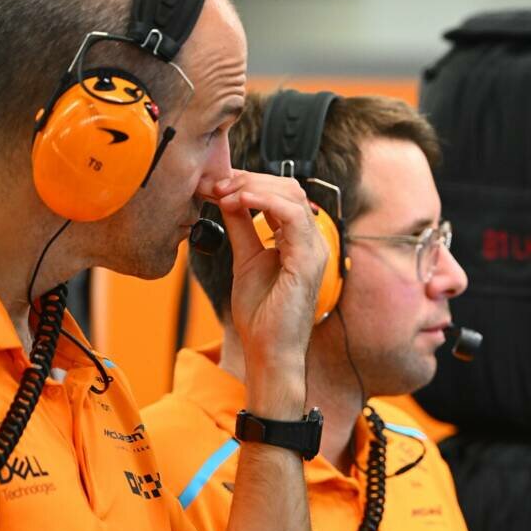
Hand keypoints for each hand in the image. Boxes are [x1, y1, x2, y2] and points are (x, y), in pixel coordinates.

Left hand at [203, 172, 326, 415]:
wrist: (268, 351)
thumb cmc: (261, 315)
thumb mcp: (245, 260)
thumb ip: (241, 228)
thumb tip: (228, 199)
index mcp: (300, 241)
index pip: (283, 195)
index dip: (251, 182)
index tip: (217, 185)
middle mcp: (313, 242)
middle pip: (289, 188)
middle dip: (250, 179)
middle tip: (216, 184)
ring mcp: (314, 250)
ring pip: (292, 196)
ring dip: (253, 187)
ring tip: (223, 192)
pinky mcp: (308, 261)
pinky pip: (291, 217)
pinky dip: (264, 202)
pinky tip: (239, 201)